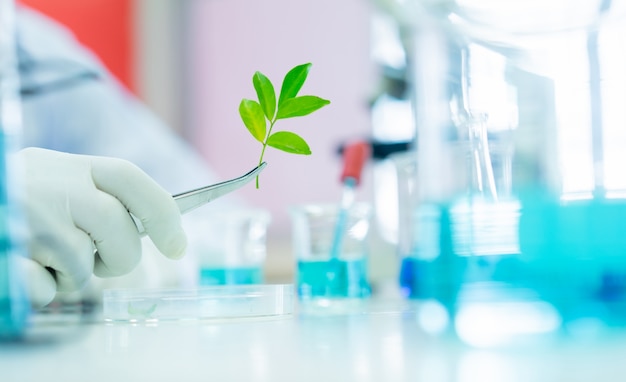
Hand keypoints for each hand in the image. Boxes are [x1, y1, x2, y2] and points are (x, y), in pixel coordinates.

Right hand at [13, 148, 187, 306]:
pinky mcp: (10, 255)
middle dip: (117, 259)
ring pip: (83, 268)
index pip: (131, 180)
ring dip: (68, 275)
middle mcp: (53, 185)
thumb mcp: (56, 183)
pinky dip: (39, 289)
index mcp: (71, 166)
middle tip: (92, 258)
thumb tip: (156, 228)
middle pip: (120, 235)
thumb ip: (98, 197)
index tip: (179, 248)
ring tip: (38, 253)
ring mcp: (30, 219)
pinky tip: (20, 266)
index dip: (163, 214)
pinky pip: (46, 289)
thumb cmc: (17, 201)